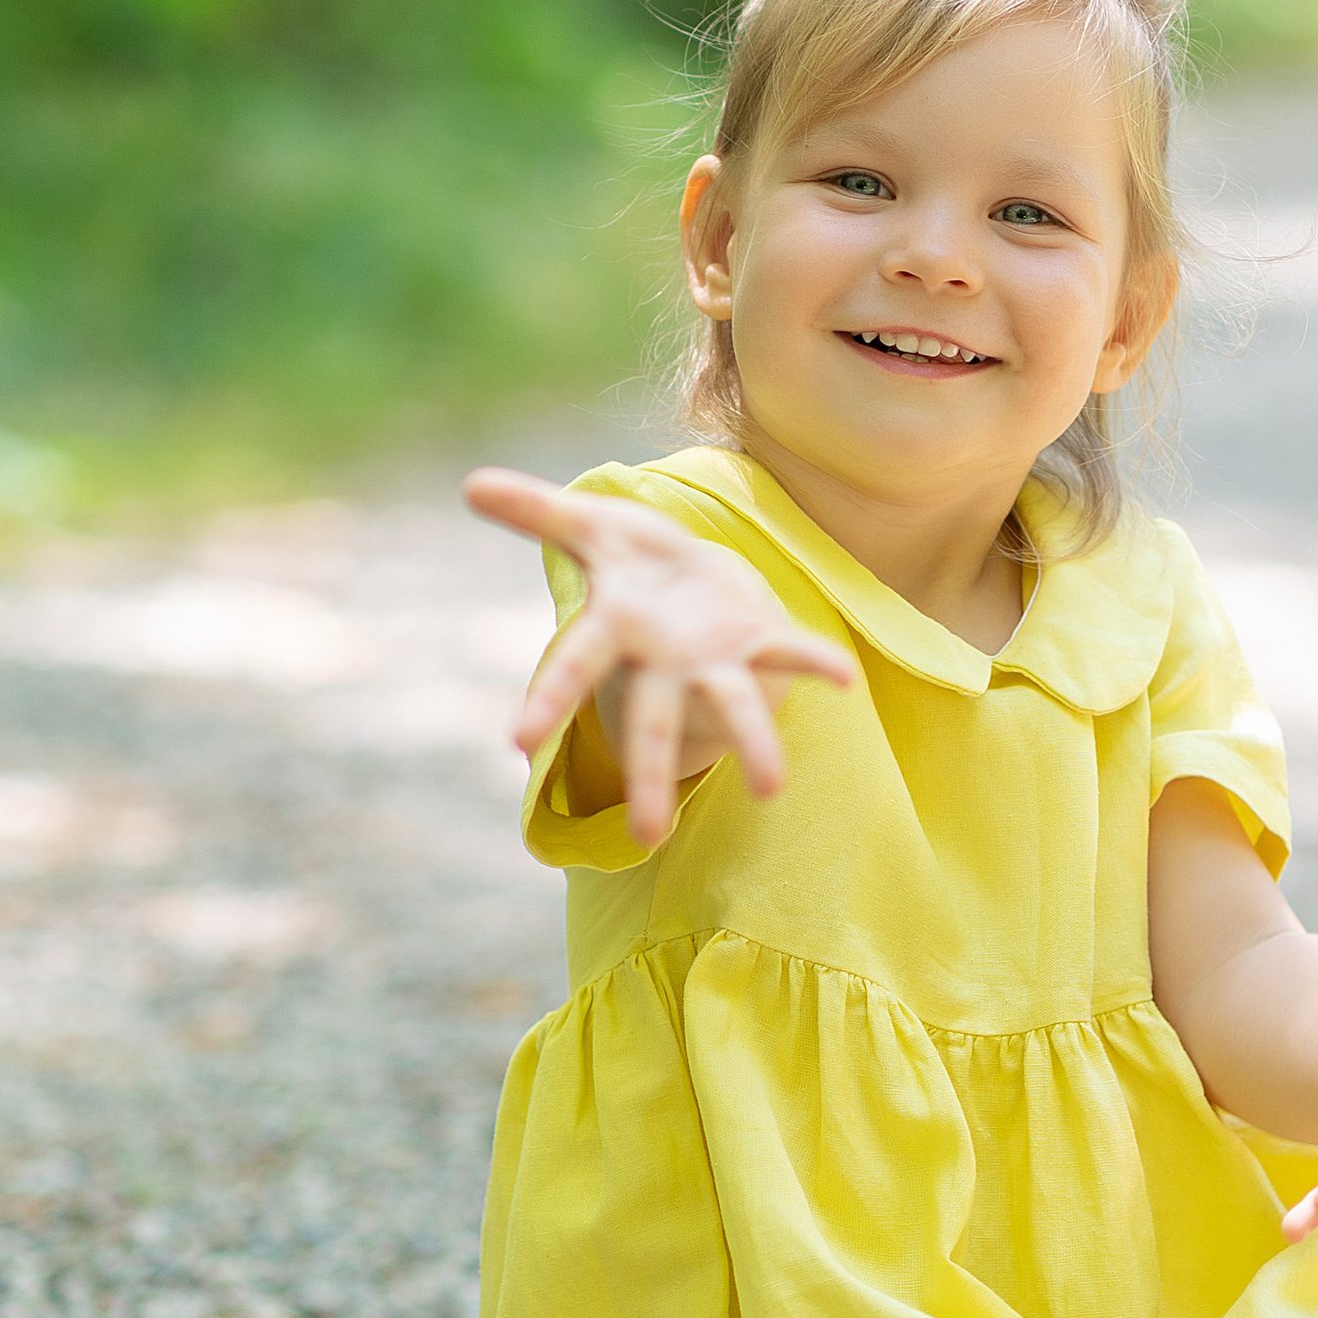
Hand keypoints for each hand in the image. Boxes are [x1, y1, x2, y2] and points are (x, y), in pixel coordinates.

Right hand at [465, 467, 854, 846]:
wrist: (692, 573)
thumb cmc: (629, 556)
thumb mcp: (588, 525)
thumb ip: (534, 510)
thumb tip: (470, 482)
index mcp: (615, 630)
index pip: (575, 666)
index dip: (549, 700)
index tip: (519, 742)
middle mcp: (664, 663)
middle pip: (652, 724)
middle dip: (648, 773)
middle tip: (647, 834)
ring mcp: (713, 661)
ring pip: (733, 707)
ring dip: (752, 746)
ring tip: (770, 788)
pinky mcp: (757, 645)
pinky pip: (791, 653)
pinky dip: (816, 663)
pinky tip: (847, 679)